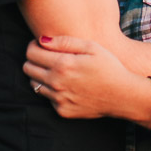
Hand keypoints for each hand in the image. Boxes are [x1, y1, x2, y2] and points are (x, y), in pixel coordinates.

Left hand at [24, 36, 141, 120]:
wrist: (123, 95)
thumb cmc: (109, 67)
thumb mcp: (91, 47)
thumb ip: (64, 41)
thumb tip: (41, 39)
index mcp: (63, 64)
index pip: (31, 53)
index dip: (33, 45)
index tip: (41, 44)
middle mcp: (56, 83)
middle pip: (27, 69)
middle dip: (33, 59)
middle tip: (46, 56)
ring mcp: (58, 99)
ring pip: (33, 85)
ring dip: (40, 75)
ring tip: (57, 70)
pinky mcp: (62, 111)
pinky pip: (47, 98)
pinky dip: (51, 90)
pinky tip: (66, 85)